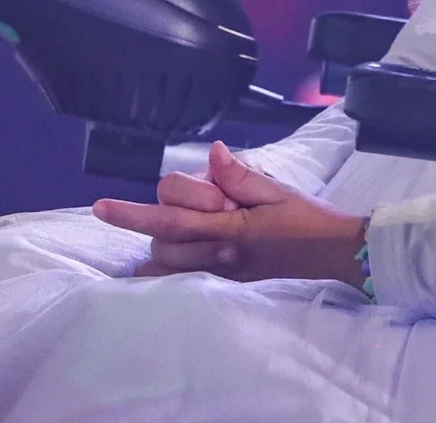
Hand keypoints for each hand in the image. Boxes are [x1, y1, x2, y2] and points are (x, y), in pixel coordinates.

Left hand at [94, 141, 367, 287]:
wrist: (336, 254)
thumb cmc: (308, 218)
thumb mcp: (276, 190)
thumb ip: (240, 176)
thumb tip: (212, 153)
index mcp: (231, 228)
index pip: (170, 219)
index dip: (132, 213)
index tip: (100, 206)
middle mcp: (221, 255)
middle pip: (162, 242)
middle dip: (156, 221)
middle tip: (191, 202)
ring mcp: (224, 273)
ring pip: (168, 264)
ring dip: (163, 244)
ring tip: (183, 225)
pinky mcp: (229, 283)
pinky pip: (185, 279)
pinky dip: (169, 269)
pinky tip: (169, 256)